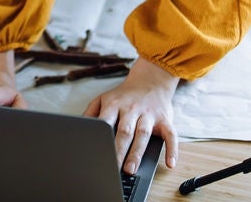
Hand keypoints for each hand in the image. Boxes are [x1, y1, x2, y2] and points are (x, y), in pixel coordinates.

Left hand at [83, 58, 179, 173]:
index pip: (106, 122)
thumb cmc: (124, 95)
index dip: (101, 137)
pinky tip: (169, 163)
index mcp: (114, 104)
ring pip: (143, 134)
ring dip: (137, 152)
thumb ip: (91, 113)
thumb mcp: (103, 98)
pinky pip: (170, 135)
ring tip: (131, 169)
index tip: (96, 151)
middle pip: (124, 131)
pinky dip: (172, 149)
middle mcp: (132, 109)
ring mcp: (149, 114)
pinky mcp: (165, 120)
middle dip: (119, 150)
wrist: (150, 80)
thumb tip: (78, 129)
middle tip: (113, 168)